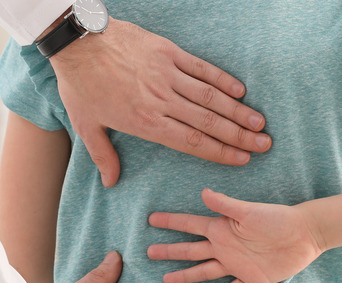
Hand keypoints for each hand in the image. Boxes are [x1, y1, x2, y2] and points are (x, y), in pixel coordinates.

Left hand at [50, 19, 271, 186]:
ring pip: (210, 97)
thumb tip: (111, 182)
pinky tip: (240, 91)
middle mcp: (162, 100)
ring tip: (260, 123)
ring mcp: (167, 74)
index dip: (220, 152)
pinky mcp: (168, 52)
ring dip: (238, 111)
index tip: (241, 159)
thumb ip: (103, 155)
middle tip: (263, 145)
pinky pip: (201, 68)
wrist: (78, 41)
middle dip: (239, 136)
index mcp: (145, 122)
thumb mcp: (86, 125)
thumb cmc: (80, 84)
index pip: (192, 142)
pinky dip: (222, 79)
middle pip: (209, 122)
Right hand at [148, 189, 323, 282]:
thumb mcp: (249, 211)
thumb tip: (203, 192)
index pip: (190, 225)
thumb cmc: (278, 218)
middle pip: (191, 251)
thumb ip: (226, 205)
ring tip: (167, 280)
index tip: (151, 219)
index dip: (171, 222)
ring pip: (204, 272)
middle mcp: (224, 247)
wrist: (304, 234)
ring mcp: (236, 264)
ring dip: (186, 276)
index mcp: (221, 228)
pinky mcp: (251, 279)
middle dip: (170, 251)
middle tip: (149, 253)